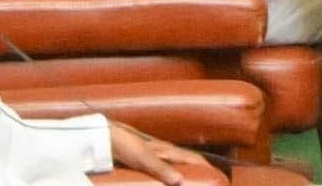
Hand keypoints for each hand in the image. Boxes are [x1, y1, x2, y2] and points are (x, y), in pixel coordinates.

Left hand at [107, 120, 225, 185]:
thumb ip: (162, 169)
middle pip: (186, 164)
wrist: (104, 138)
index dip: (207, 167)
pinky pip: (160, 171)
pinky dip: (166, 177)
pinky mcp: (142, 162)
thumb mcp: (145, 159)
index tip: (217, 178)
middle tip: (203, 182)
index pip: (195, 159)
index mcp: (169, 150)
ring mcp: (154, 157)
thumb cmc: (126, 145)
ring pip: (174, 167)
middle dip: (196, 173)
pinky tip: (161, 183)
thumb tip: (181, 182)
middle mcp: (164, 153)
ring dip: (181, 175)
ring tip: (185, 183)